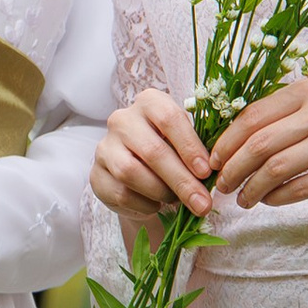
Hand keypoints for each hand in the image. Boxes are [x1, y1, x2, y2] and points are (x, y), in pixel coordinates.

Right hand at [90, 90, 213, 232]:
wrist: (140, 173)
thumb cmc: (171, 151)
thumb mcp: (186, 142)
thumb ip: (198, 151)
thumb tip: (211, 175)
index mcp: (149, 102)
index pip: (169, 119)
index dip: (189, 147)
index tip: (207, 171)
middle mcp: (122, 119)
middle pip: (152, 151)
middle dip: (182, 181)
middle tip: (203, 203)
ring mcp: (105, 147)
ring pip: (132, 172)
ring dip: (162, 192)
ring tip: (178, 201)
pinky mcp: (96, 175)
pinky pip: (121, 193)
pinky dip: (145, 204)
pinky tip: (157, 205)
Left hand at [209, 78, 307, 208]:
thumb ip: (287, 117)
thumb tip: (235, 142)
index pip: (253, 115)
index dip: (226, 141)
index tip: (212, 160)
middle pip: (259, 142)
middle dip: (232, 167)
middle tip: (221, 185)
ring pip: (276, 167)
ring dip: (251, 188)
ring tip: (242, 200)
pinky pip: (300, 188)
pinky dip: (277, 198)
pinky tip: (270, 201)